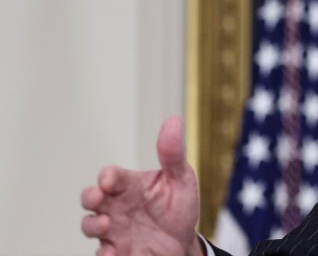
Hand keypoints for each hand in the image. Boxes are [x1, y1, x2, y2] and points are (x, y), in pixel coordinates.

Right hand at [80, 116, 203, 255]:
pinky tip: (112, 252)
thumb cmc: (178, 206)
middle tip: (96, 198)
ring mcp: (114, 228)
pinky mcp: (117, 249)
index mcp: (130, 185)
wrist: (183, 241)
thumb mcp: (181, 178)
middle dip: (89, 196)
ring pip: (90, 224)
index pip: (112, 176)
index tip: (109, 180)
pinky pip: (102, 252)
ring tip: (105, 225)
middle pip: (91, 198)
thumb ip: (173, 154)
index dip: (108, 176)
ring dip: (92, 224)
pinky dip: (104, 253)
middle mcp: (116, 205)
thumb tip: (174, 121)